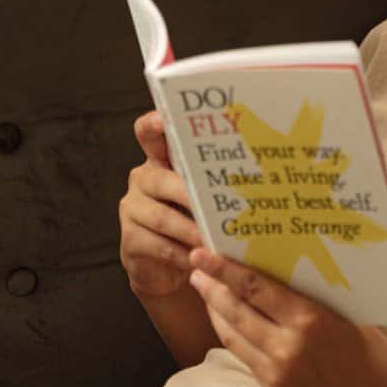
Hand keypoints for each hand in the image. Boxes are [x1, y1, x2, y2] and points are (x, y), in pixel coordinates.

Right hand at [119, 110, 202, 296]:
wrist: (168, 268)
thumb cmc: (193, 222)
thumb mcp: (203, 197)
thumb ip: (213, 181)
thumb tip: (256, 171)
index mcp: (160, 162)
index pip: (148, 135)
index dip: (153, 125)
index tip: (164, 118)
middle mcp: (142, 180)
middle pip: (161, 180)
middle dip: (191, 194)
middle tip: (218, 206)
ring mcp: (132, 209)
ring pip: (162, 217)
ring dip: (192, 230)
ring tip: (216, 240)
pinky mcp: (129, 240)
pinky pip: (159, 245)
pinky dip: (184, 254)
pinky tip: (201, 259)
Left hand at [187, 247, 386, 386]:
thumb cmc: (377, 357)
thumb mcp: (350, 317)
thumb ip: (315, 298)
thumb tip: (283, 270)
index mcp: (310, 320)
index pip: (255, 287)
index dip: (224, 268)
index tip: (203, 252)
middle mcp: (288, 348)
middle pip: (235, 310)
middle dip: (211, 287)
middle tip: (197, 267)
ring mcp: (278, 375)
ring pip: (233, 337)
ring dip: (216, 313)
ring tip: (206, 293)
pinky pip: (247, 359)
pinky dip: (234, 338)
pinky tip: (230, 325)